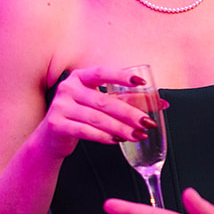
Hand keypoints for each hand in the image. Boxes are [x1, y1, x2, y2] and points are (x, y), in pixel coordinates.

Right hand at [32, 65, 167, 161]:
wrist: (51, 137)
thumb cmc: (81, 116)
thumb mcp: (100, 104)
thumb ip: (127, 101)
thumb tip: (162, 102)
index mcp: (80, 77)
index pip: (103, 72)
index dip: (122, 77)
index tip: (142, 83)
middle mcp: (68, 87)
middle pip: (104, 101)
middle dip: (129, 113)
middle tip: (147, 122)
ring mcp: (60, 105)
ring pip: (96, 118)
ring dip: (120, 128)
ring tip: (137, 136)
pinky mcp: (57, 124)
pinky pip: (84, 131)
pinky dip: (103, 136)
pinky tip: (116, 141)